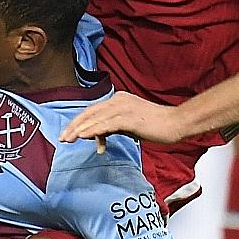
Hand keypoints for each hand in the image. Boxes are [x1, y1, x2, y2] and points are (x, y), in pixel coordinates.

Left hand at [58, 91, 187, 145]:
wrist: (176, 124)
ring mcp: (123, 108)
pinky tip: (82, 137)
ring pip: (95, 118)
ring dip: (79, 130)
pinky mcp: (129, 118)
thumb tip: (97, 137)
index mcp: (118, 99)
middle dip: (74, 126)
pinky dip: (92, 131)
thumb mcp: (128, 125)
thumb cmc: (155, 125)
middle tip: (62, 138)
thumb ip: (112, 128)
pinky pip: (106, 125)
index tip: (67, 133)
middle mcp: (118, 100)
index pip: (92, 111)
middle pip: (89, 113)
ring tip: (68, 139)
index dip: (78, 122)